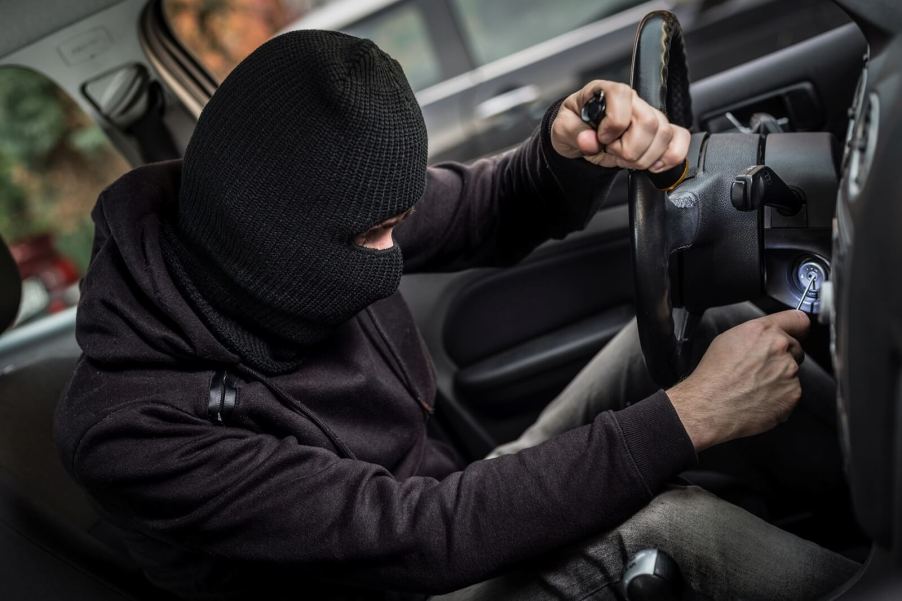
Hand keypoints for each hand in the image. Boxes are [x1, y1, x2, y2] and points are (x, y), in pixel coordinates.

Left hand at [551, 80, 690, 171]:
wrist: (581, 138)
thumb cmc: (575, 126)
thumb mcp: (561, 128)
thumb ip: (572, 132)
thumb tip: (589, 141)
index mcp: (608, 92)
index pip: (623, 99)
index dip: (613, 126)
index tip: (601, 139)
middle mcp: (633, 100)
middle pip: (648, 123)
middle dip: (629, 148)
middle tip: (613, 152)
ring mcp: (650, 115)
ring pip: (664, 135)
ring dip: (643, 157)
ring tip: (625, 158)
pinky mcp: (660, 132)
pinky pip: (680, 139)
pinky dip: (670, 157)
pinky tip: (653, 165)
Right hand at [666, 310, 810, 450]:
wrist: (711, 407)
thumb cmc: (714, 376)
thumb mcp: (726, 340)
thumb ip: (755, 335)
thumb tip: (765, 338)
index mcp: (764, 331)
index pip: (799, 320)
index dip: (796, 328)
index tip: (795, 333)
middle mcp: (781, 348)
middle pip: (796, 348)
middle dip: (783, 356)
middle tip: (760, 368)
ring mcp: (790, 372)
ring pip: (792, 372)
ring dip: (780, 378)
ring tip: (755, 386)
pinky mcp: (793, 393)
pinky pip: (792, 392)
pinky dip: (780, 396)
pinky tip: (760, 398)